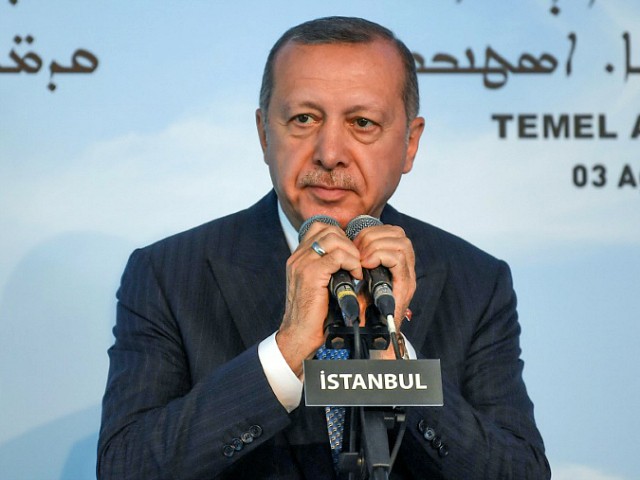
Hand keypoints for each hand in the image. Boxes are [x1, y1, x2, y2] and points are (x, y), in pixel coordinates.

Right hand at [277, 222, 362, 375]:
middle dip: (349, 243)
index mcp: (299, 257)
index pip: (320, 227)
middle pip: (329, 229)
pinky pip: (337, 256)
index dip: (341, 236)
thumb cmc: (313, 314)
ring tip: (357, 269)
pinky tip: (355, 275)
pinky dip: (352, 263)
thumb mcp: (318, 284)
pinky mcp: (311, 274)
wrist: (299, 335)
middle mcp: (298, 256)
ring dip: (352, 252)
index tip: (351, 254)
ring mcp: (302, 264)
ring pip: (334, 239)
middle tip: (357, 262)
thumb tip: (349, 256)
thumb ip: (327, 267)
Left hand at [351, 224, 415, 358]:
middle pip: (398, 234)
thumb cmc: (359, 308)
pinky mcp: (405, 286)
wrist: (368, 335)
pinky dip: (380, 256)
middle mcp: (406, 268)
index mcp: (395, 263)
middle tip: (356, 249)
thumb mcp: (357, 279)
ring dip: (375, 245)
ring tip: (360, 258)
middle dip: (373, 235)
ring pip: (401, 242)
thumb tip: (340, 242)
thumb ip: (356, 260)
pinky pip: (398, 258)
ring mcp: (408, 277)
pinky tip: (365, 264)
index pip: (393, 232)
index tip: (354, 242)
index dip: (373, 231)